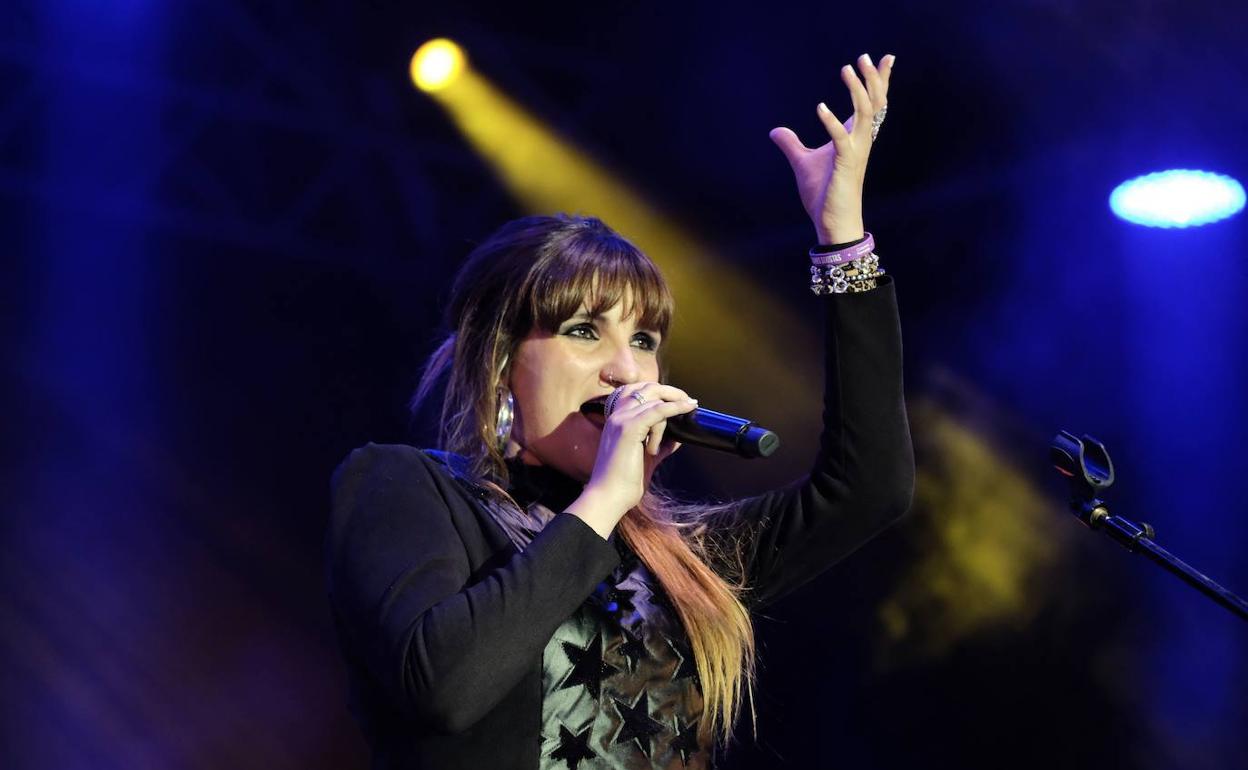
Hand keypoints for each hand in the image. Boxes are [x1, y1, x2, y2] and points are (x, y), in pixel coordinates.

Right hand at [566, 383, 696, 536]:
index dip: (659, 391)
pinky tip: (689, 408)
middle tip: (689, 402)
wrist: (609, 496)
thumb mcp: (648, 457)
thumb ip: (661, 444)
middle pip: (647, 388)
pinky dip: (675, 407)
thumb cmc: (625, 481)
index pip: (637, 391)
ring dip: (674, 407)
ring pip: (654, 399)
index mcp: (616, 419)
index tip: (679, 400)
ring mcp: (621, 420)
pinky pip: (658, 411)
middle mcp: (617, 415)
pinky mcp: (629, 428)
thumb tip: (678, 437)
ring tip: (685, 419)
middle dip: (671, 391)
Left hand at [769, 53, 893, 243]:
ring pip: (865, 114)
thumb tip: (775, 131)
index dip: (880, 81)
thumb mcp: (802, 163)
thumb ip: (791, 145)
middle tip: (865, 56)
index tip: (886, 58)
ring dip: (856, 90)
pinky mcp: (845, 164)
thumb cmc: (824, 194)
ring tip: (846, 69)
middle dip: (872, 78)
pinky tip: (819, 107)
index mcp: (855, 138)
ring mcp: (855, 152)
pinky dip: (830, 122)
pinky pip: (840, 139)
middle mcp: (860, 142)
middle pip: (874, 103)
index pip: (873, 104)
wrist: (832, 222)